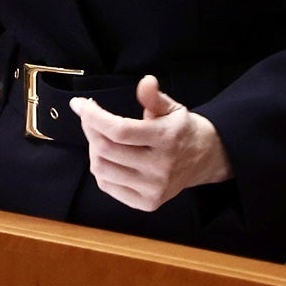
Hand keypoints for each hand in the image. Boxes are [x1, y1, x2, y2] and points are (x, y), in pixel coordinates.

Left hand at [70, 74, 231, 211]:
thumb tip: (146, 82)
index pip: (119, 130)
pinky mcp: (147, 203)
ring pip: (102, 169)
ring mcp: (153, 189)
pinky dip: (100, 169)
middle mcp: (160, 167)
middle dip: (89, 128)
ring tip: (100, 137)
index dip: (93, 116)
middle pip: (106, 149)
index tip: (79, 104)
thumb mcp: (172, 108)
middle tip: (89, 117)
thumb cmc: (182, 130)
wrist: (206, 160)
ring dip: (93, 149)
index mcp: (166, 139)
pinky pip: (108, 186)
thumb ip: (154, 97)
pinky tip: (108, 157)